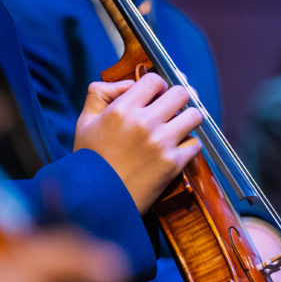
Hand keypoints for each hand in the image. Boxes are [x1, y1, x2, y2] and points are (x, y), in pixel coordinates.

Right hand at [74, 73, 202, 211]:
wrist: (98, 201)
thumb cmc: (90, 161)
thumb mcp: (85, 121)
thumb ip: (101, 93)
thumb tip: (130, 84)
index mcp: (122, 110)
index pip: (154, 80)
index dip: (157, 86)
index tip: (155, 96)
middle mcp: (144, 123)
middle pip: (181, 93)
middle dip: (177, 100)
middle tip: (170, 110)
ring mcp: (161, 143)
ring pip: (194, 116)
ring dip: (187, 120)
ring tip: (177, 128)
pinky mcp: (173, 164)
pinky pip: (195, 144)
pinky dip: (188, 146)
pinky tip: (176, 149)